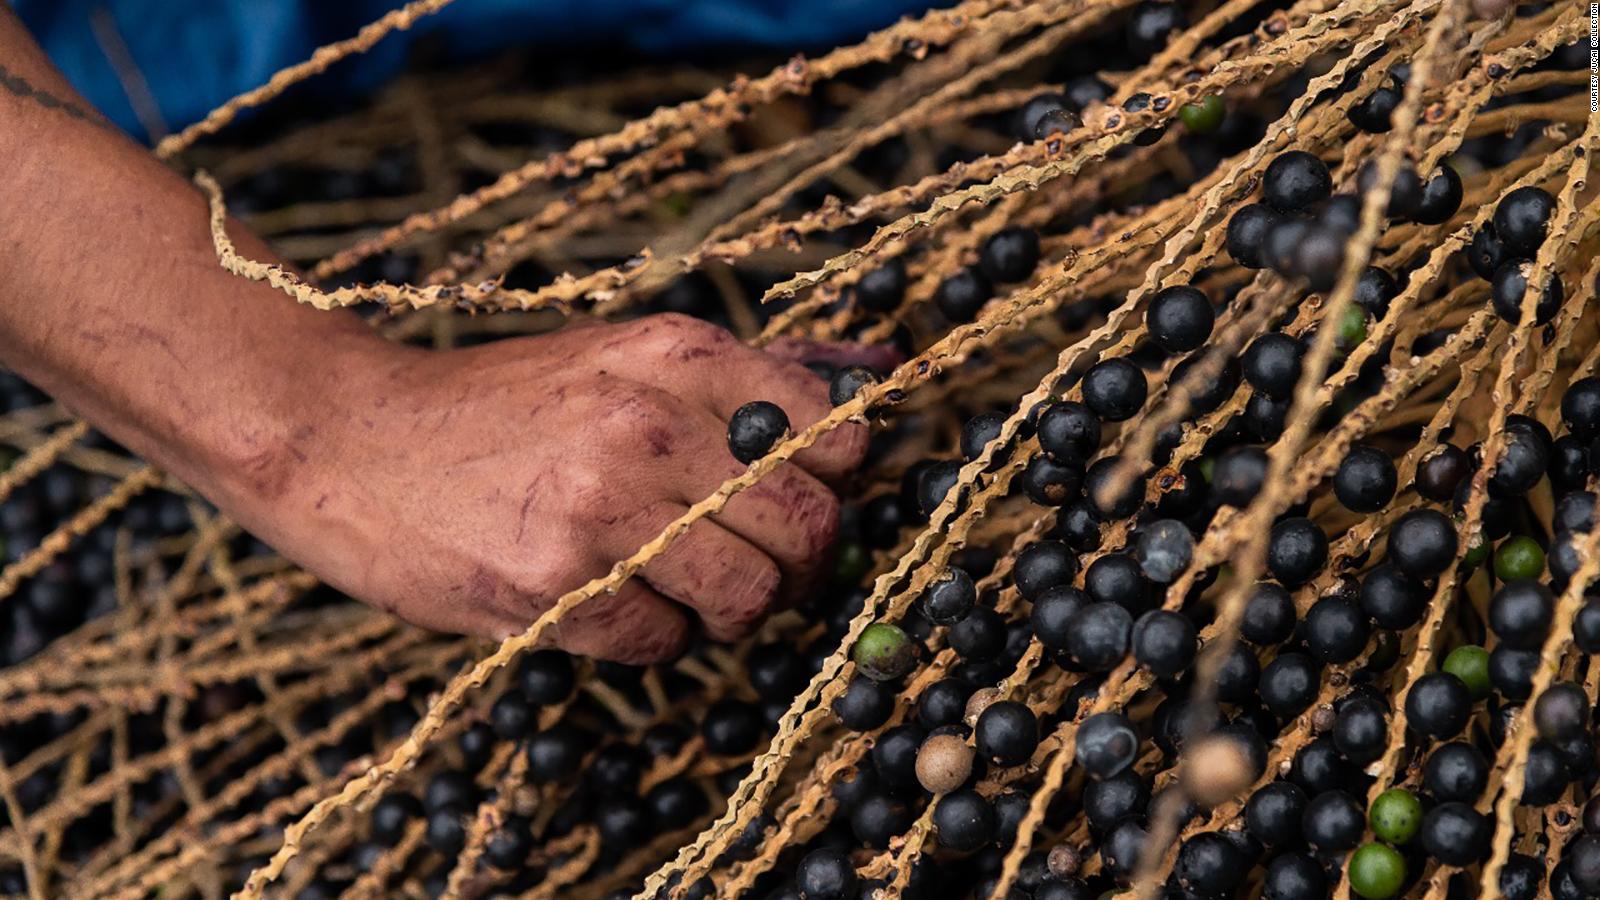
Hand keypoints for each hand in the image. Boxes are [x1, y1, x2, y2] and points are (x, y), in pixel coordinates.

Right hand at [218, 314, 876, 662]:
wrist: (350, 439)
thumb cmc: (506, 406)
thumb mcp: (628, 360)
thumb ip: (758, 374)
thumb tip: (888, 371)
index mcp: (681, 356)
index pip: (839, 437)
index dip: (832, 485)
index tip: (791, 499)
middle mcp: (652, 423)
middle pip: (809, 529)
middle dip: (793, 565)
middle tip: (747, 563)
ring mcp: (603, 508)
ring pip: (751, 597)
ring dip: (726, 610)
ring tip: (672, 584)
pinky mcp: (556, 586)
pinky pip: (666, 643)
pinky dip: (650, 635)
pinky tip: (602, 598)